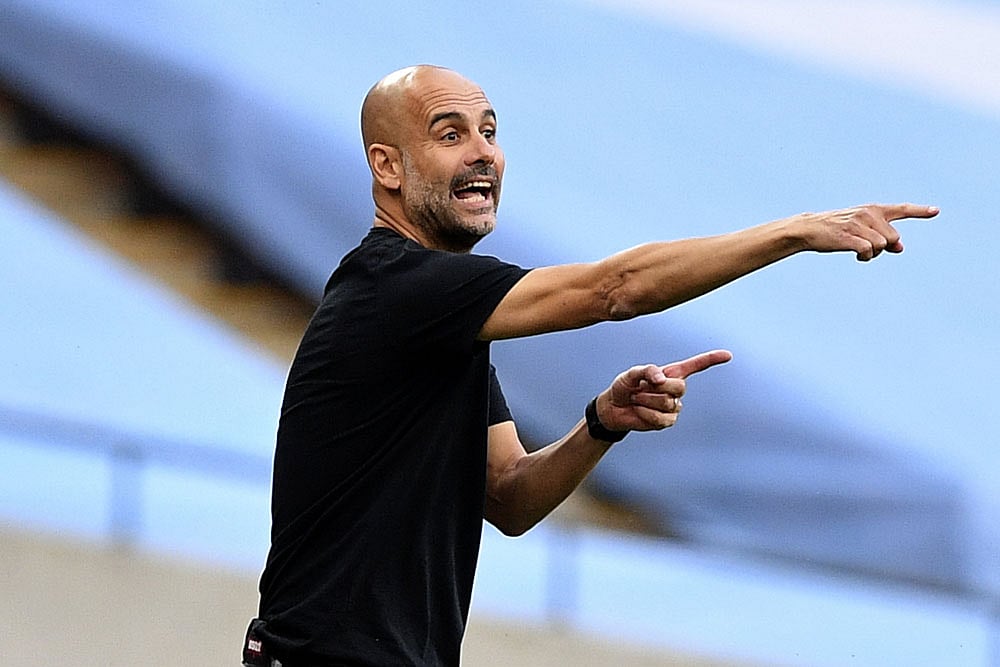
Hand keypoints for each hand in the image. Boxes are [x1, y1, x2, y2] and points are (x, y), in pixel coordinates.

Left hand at [596, 349, 732, 431]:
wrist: (615, 407)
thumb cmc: (624, 386)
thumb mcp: (631, 374)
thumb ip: (646, 370)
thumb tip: (661, 378)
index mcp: (671, 374)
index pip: (696, 365)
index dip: (711, 359)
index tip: (728, 355)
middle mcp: (676, 390)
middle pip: (680, 387)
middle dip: (658, 387)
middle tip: (640, 388)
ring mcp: (673, 407)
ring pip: (667, 403)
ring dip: (646, 400)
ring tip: (637, 399)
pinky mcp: (667, 421)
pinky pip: (660, 418)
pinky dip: (645, 413)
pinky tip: (639, 410)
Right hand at [794, 203, 937, 260]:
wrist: (810, 228)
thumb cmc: (836, 230)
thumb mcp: (861, 230)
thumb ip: (882, 237)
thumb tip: (901, 249)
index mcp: (873, 210)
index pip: (901, 209)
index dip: (919, 211)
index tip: (936, 211)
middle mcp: (869, 214)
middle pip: (894, 237)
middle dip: (884, 247)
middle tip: (867, 248)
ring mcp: (859, 224)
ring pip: (883, 245)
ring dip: (874, 254)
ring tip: (860, 253)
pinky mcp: (849, 236)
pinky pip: (868, 251)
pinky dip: (865, 257)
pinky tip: (857, 257)